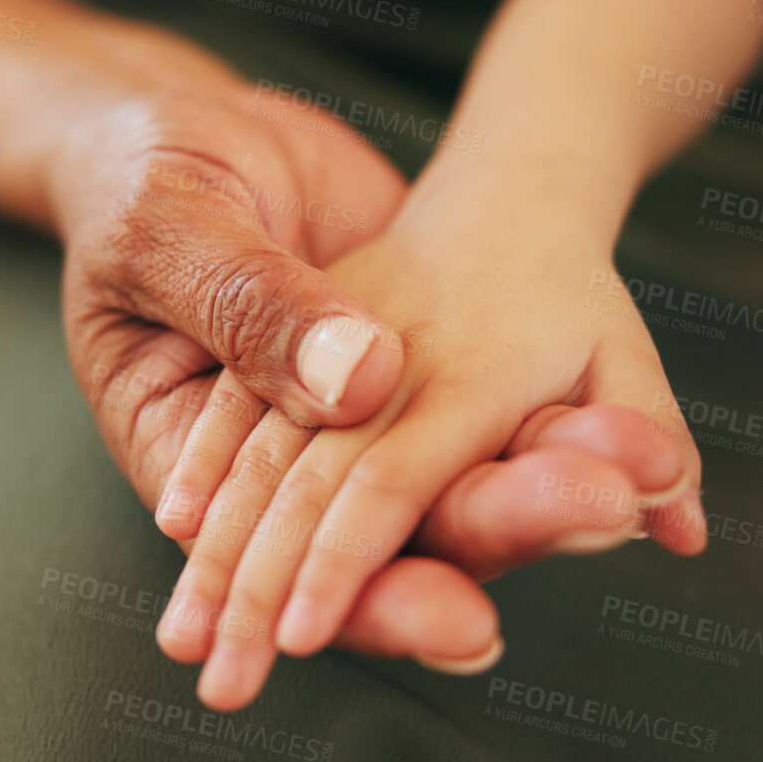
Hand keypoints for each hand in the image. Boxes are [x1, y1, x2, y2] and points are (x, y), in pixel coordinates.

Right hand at [0, 0, 666, 671]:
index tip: (464, 628)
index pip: (300, 544)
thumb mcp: (169, 226)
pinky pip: (476, 401)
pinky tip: (624, 454)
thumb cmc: (136, 185)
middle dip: (498, 536)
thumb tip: (364, 387)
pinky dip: (545, 422)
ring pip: (447, 469)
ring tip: (625, 495)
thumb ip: (256, 308)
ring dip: (537, 489)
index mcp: (202, 447)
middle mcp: (288, 457)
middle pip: (397, 527)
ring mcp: (357, 407)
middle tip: (598, 519)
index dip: (372, 592)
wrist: (174, 133)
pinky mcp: (405, 360)